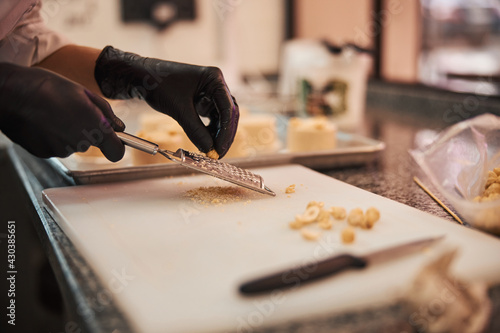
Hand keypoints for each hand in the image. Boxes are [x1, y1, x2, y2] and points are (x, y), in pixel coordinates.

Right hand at [0, 63, 124, 161]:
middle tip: (71, 110)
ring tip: (53, 113)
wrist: (9, 93)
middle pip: (91, 143)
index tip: (113, 140)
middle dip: (86, 129)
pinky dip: (52, 136)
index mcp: (94, 127)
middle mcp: (79, 143)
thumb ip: (106, 112)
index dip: (116, 146)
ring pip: (72, 144)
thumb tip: (119, 127)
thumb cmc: (46, 87)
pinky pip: (55, 146)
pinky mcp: (44, 153)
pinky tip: (42, 121)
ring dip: (67, 132)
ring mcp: (60, 150)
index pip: (116, 152)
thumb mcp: (83, 92)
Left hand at [94, 46, 238, 157]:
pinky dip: (210, 130)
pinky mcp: (202, 99)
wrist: (141, 76)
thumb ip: (195, 130)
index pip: (227, 109)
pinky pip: (212, 117)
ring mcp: (210, 91)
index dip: (226, 132)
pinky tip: (206, 141)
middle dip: (224, 135)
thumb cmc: (158, 84)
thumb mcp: (178, 109)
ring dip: (218, 134)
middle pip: (228, 113)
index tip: (220, 149)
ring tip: (212, 150)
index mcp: (214, 78)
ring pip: (221, 117)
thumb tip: (208, 149)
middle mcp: (215, 84)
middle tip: (219, 153)